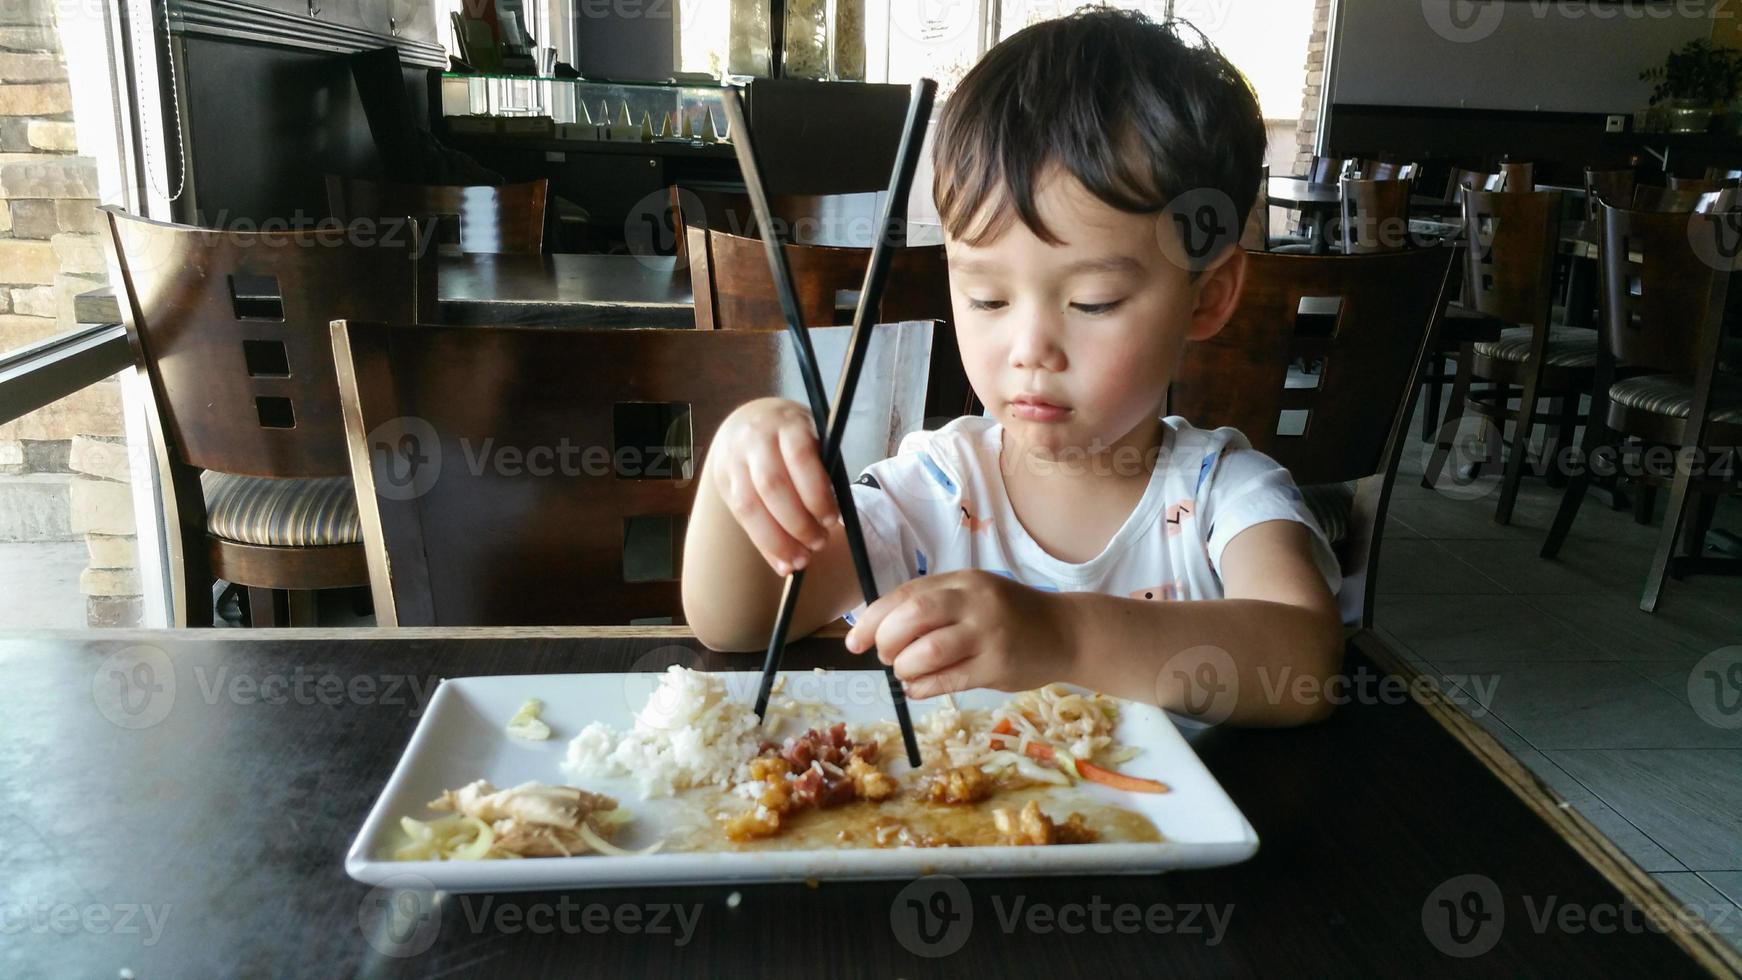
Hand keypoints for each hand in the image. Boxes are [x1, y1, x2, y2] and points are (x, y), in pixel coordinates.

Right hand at [707, 397, 839, 576]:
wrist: (750, 421)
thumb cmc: (794, 438)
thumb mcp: (813, 440)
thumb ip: (821, 472)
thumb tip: (829, 522)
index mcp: (786, 424)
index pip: (800, 458)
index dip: (816, 493)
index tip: (832, 519)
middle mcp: (755, 438)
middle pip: (772, 485)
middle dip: (798, 522)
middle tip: (819, 543)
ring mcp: (734, 459)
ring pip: (750, 506)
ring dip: (778, 540)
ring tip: (802, 560)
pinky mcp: (722, 480)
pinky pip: (741, 518)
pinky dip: (764, 546)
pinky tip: (782, 562)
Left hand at [843, 571, 1078, 698]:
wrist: (1066, 631)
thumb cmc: (1011, 615)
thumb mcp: (974, 595)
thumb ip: (935, 605)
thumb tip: (879, 629)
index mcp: (963, 581)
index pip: (906, 595)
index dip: (874, 619)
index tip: (856, 641)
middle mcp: (974, 601)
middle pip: (913, 617)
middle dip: (887, 641)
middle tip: (886, 657)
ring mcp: (988, 634)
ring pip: (928, 652)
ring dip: (905, 668)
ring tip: (906, 673)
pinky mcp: (998, 666)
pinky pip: (948, 680)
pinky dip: (923, 687)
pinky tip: (919, 688)